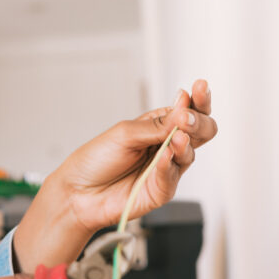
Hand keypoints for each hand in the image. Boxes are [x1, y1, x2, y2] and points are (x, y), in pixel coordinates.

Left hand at [15, 79, 216, 271]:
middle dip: (199, 121)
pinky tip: (165, 155)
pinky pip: (172, 176)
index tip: (200, 87)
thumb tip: (184, 111)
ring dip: (185, 143)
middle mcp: (166, 146)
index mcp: (158, 126)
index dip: (198, 99)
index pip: (187, 110)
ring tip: (177, 136)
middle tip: (187, 117)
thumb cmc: (96, 159)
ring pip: (190, 153)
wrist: (77, 191)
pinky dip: (169, 165)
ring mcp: (166, 168)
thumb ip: (156, 126)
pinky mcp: (161, 190)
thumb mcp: (124, 133)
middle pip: (200, 132)